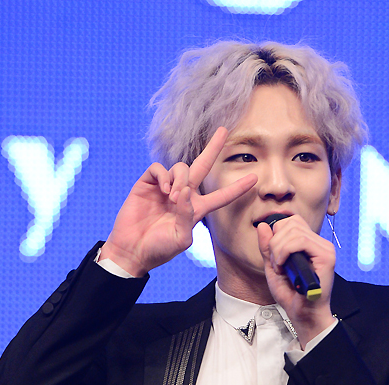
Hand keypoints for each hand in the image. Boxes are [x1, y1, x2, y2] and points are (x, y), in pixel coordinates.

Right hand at [100, 128, 256, 276]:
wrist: (132, 250)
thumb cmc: (159, 249)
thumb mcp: (180, 239)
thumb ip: (187, 217)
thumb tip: (185, 192)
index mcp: (196, 209)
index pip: (221, 196)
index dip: (237, 188)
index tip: (255, 179)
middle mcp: (184, 195)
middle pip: (203, 166)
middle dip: (214, 148)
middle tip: (224, 130)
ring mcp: (166, 187)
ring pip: (182, 168)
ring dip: (180, 179)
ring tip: (172, 197)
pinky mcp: (148, 183)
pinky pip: (159, 168)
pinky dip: (164, 176)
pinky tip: (163, 190)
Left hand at [257, 215, 336, 348]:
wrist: (303, 314)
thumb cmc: (291, 294)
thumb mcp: (273, 266)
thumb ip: (268, 247)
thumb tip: (263, 225)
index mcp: (310, 243)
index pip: (292, 221)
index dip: (276, 234)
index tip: (273, 256)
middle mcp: (319, 243)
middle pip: (291, 223)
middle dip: (275, 242)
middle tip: (275, 263)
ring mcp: (325, 249)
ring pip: (294, 231)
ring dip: (278, 249)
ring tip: (279, 267)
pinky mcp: (326, 257)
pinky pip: (300, 241)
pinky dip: (285, 252)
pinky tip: (282, 267)